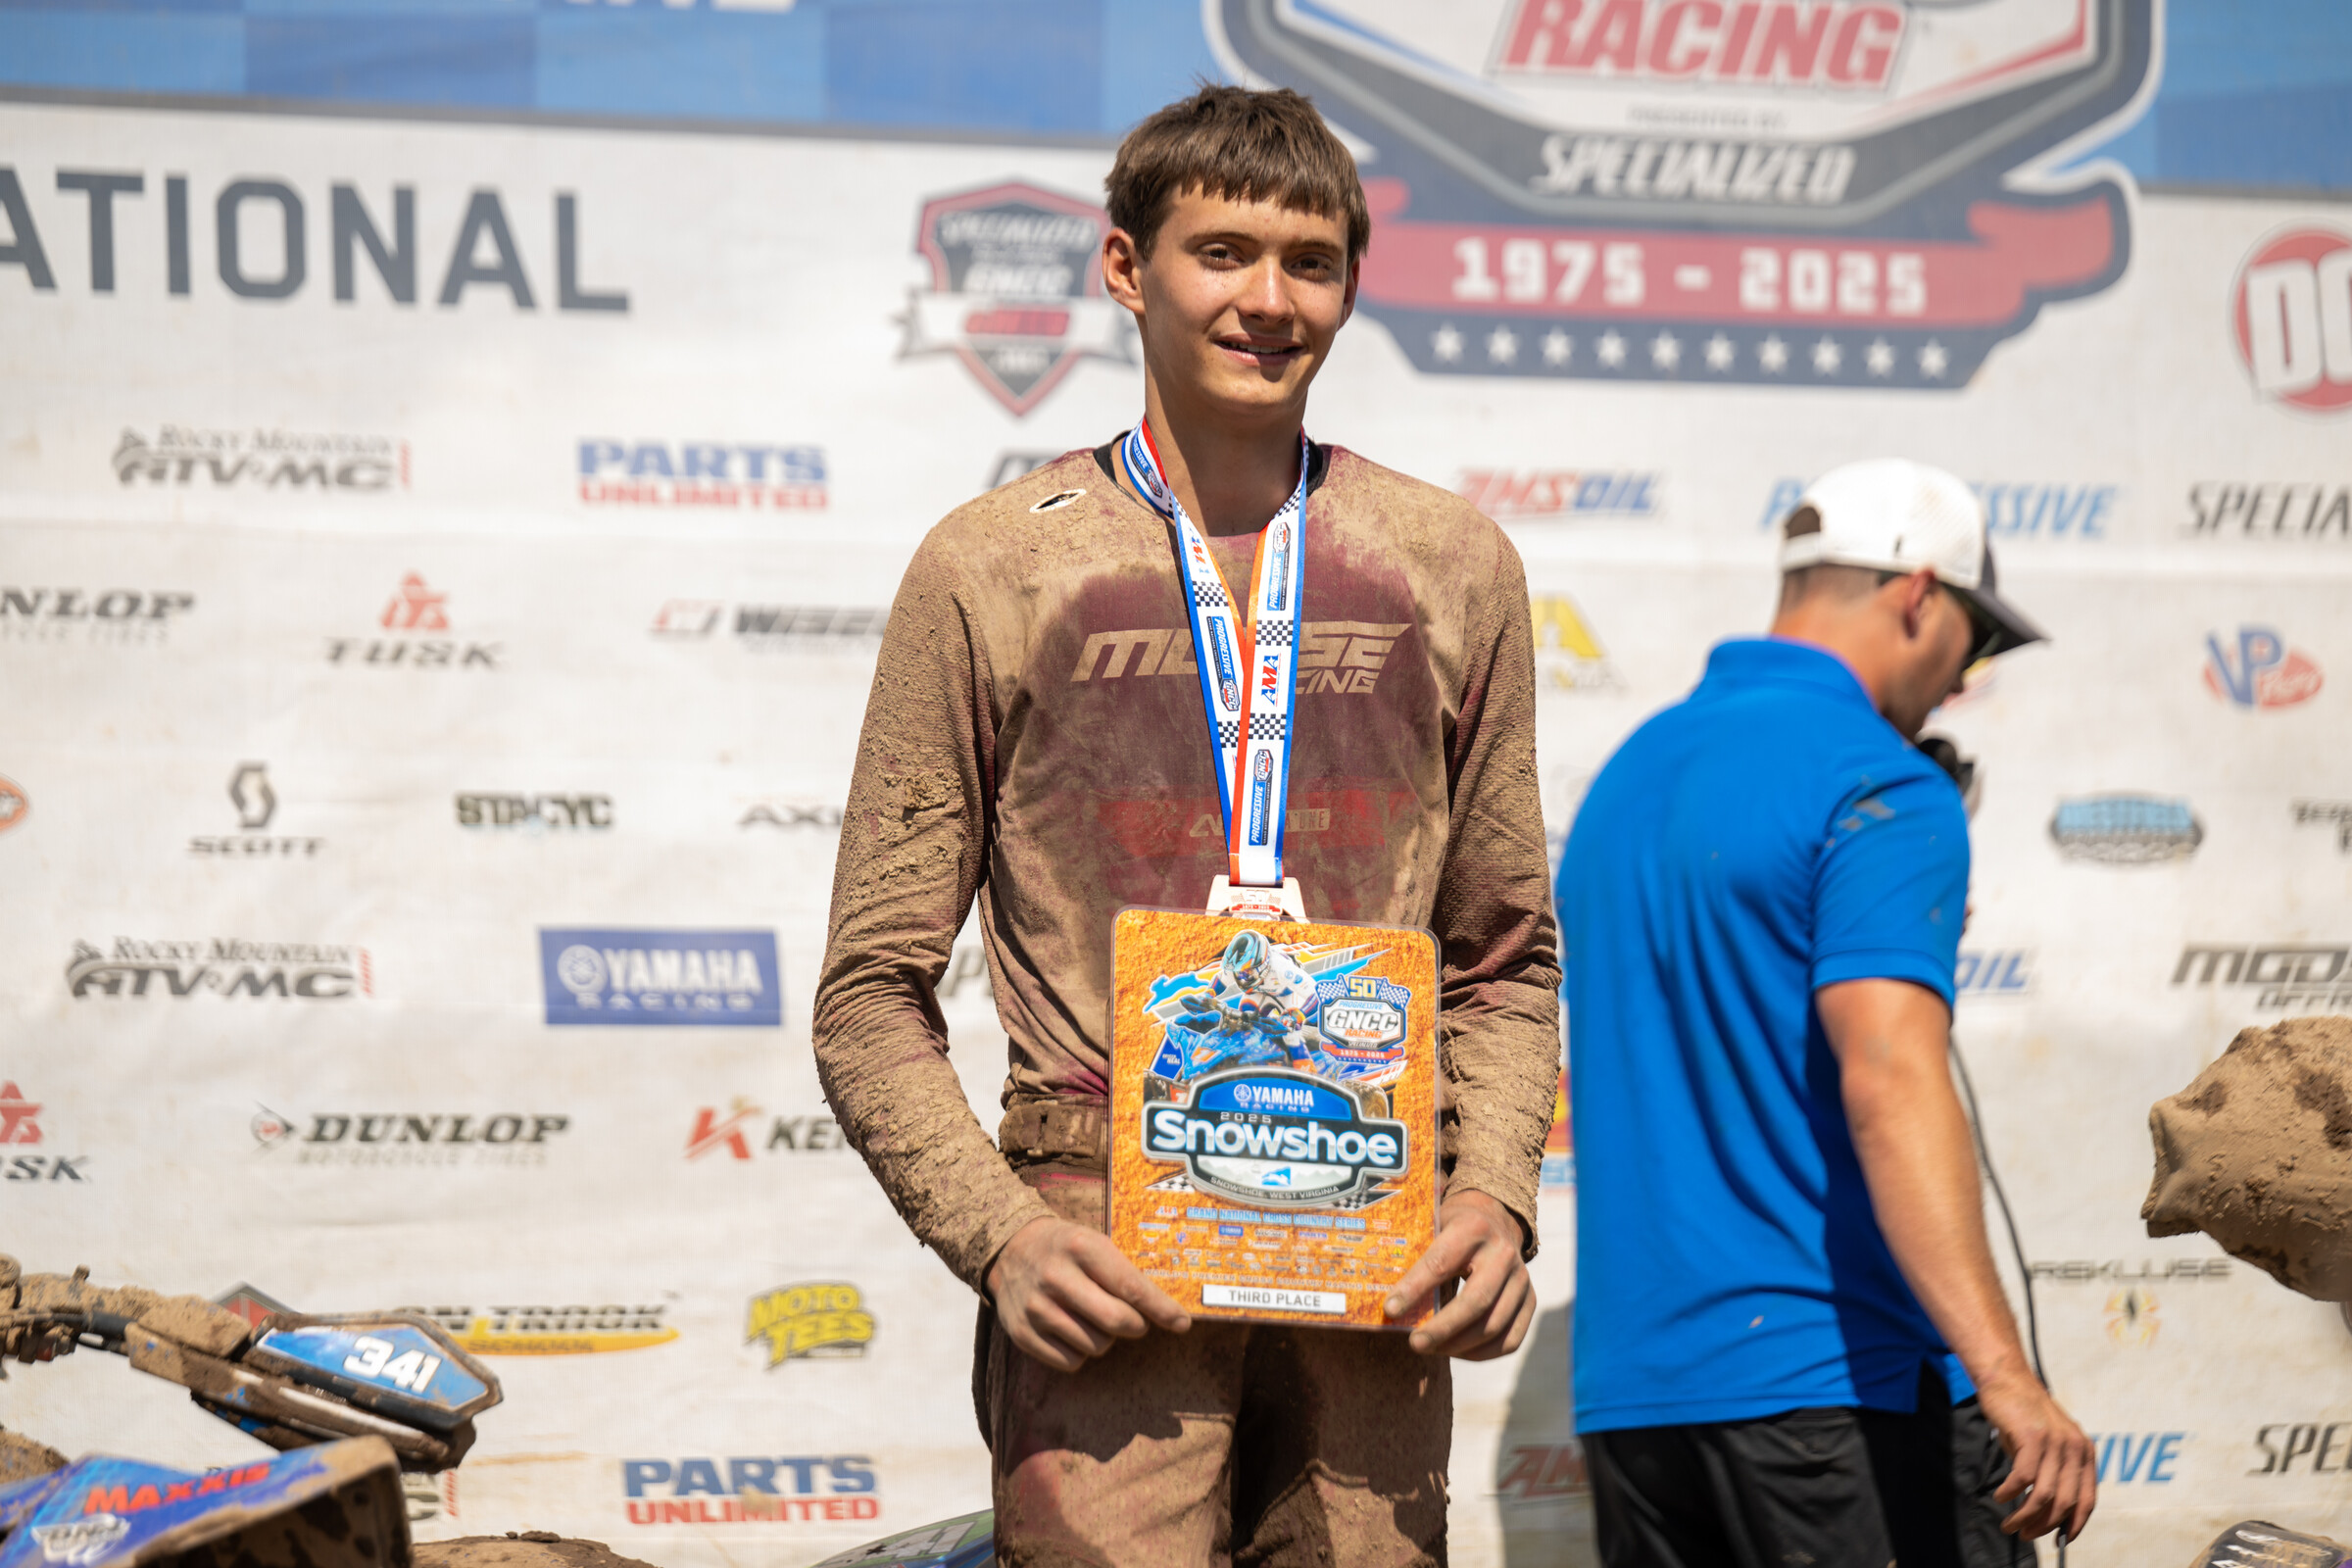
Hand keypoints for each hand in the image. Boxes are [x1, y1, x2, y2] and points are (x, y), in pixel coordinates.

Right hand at [984, 1216, 1190, 1371]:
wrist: (1009, 1249)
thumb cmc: (1066, 1248)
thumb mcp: (1094, 1242)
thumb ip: (1125, 1272)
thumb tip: (1169, 1309)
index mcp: (1081, 1248)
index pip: (1131, 1287)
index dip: (1161, 1309)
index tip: (1181, 1323)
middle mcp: (1056, 1277)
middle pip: (1116, 1322)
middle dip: (1136, 1325)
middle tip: (1135, 1321)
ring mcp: (1036, 1308)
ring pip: (1095, 1345)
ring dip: (1105, 1337)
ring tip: (1092, 1316)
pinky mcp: (1022, 1333)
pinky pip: (1070, 1362)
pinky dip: (1080, 1352)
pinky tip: (1073, 1330)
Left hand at [1383, 1190, 1534, 1358]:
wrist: (1494, 1218)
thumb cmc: (1451, 1227)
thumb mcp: (1434, 1225)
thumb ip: (1413, 1253)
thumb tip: (1381, 1295)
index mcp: (1473, 1228)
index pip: (1441, 1263)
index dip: (1414, 1289)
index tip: (1389, 1310)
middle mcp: (1504, 1253)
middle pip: (1475, 1301)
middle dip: (1442, 1328)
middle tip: (1415, 1344)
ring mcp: (1522, 1279)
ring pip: (1493, 1326)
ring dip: (1458, 1345)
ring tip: (1430, 1348)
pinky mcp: (1530, 1300)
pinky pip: (1509, 1340)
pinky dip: (1481, 1354)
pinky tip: (1455, 1351)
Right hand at [1977, 1370, 2096, 1541]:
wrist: (2007, 1378)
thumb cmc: (2025, 1414)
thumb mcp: (2050, 1443)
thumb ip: (2054, 1470)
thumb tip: (2048, 1510)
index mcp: (2084, 1452)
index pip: (2087, 1499)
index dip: (2075, 1524)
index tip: (2060, 1539)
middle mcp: (2075, 1448)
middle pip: (2065, 1502)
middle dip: (2044, 1525)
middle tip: (2025, 1534)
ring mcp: (2054, 1442)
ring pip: (2043, 1494)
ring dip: (2025, 1516)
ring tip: (2010, 1524)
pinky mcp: (2031, 1437)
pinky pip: (2022, 1477)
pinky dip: (2010, 1492)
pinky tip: (2000, 1496)